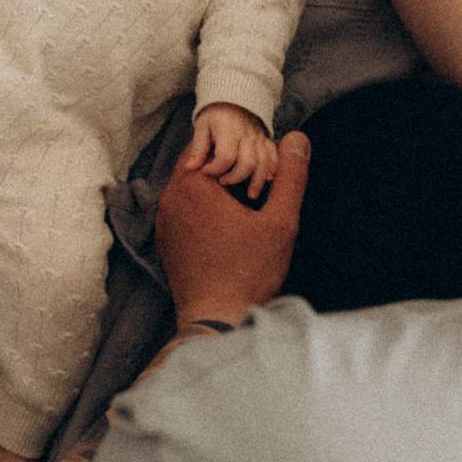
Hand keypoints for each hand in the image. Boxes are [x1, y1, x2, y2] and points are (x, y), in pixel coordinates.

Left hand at [156, 131, 309, 327]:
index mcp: (192, 186)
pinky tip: (229, 231)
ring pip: (192, 189)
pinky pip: (184, 212)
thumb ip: (290, 177)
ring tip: (246, 211)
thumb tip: (297, 139)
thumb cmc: (248, 274)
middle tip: (257, 189)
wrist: (216, 321)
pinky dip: (204, 212)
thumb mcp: (280, 222)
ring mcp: (164, 222)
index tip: (259, 171)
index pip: (212, 145)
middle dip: (228, 170)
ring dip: (216, 191)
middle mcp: (169, 200)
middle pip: (200, 166)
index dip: (239, 151)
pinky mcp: (166, 242)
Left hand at [186, 103, 278, 198]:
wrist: (235, 99)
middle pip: (248, 162)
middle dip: (236, 177)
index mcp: (228, 130)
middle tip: (223, 182)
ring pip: (264, 162)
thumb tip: (190, 168)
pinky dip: (272, 169)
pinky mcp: (266, 141)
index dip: (215, 168)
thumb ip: (198, 148)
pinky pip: (274, 156)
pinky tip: (267, 181)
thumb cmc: (215, 116)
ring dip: (258, 180)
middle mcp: (247, 135)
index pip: (226, 156)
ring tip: (251, 195)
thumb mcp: (202, 127)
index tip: (206, 171)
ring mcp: (259, 139)